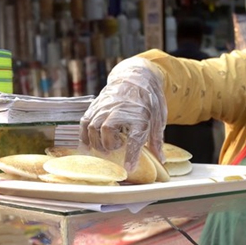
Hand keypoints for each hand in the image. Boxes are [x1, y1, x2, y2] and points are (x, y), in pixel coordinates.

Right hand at [80, 57, 166, 171]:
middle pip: (106, 130)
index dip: (131, 155)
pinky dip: (84, 135)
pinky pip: (84, 122)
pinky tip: (88, 144)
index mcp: (140, 115)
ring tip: (104, 147)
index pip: (135, 138)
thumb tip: (161, 160)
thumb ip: (156, 140)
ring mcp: (105, 107)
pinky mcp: (95, 106)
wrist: (136, 76)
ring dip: (96, 142)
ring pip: (92, 127)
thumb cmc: (148, 100)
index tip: (129, 168)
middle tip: (115, 149)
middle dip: (109, 145)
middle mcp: (120, 110)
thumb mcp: (157, 119)